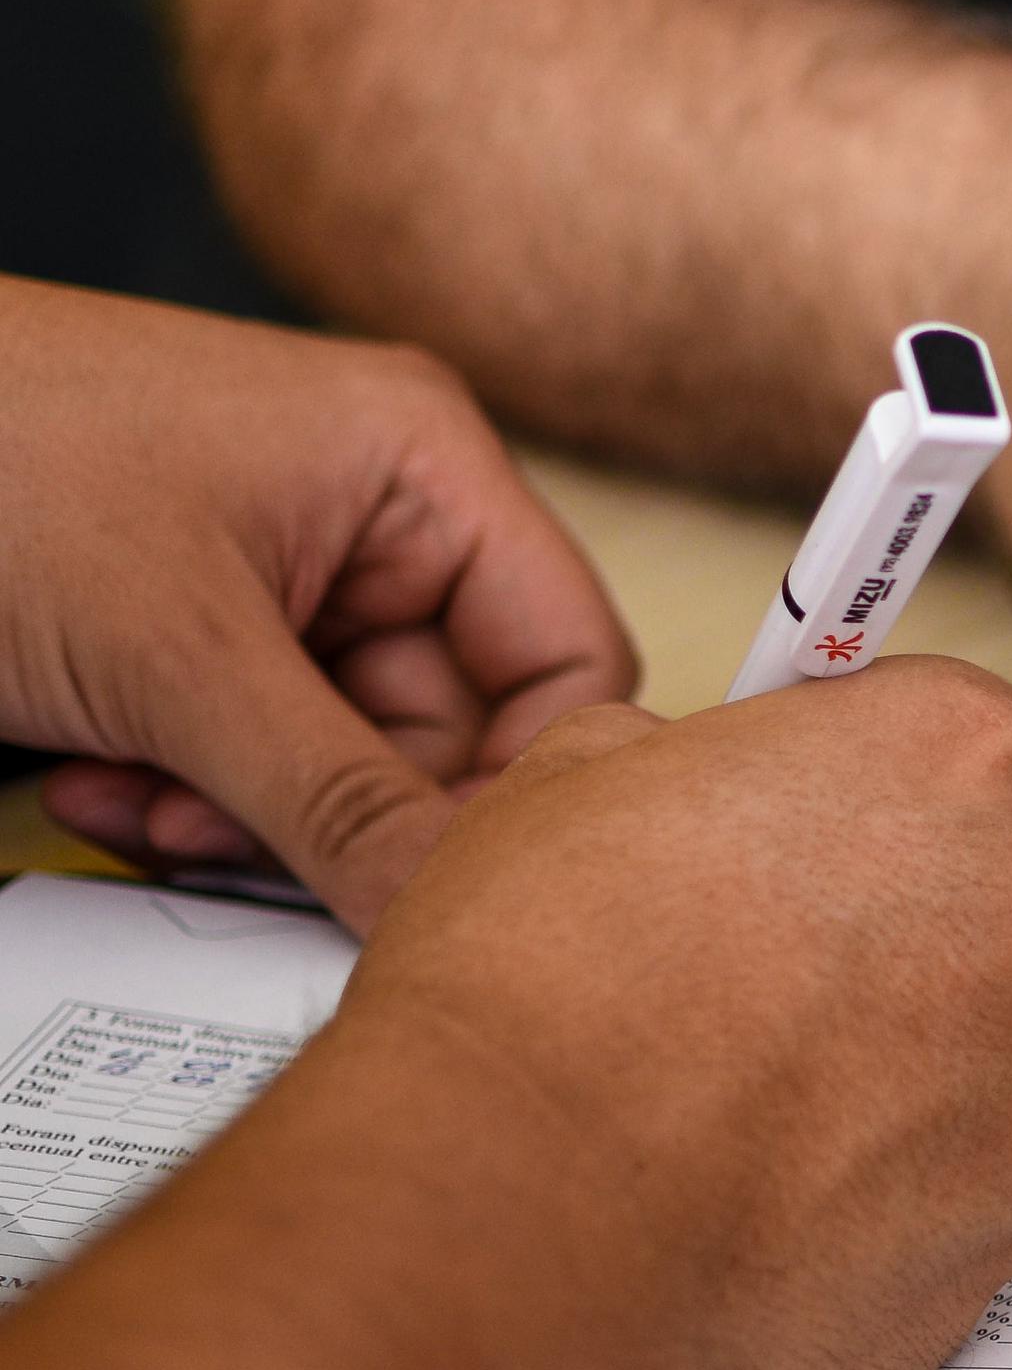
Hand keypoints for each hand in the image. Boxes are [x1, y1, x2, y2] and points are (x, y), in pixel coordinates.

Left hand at [0, 282, 633, 927]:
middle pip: (446, 726)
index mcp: (422, 463)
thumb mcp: (176, 659)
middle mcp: (371, 508)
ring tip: (124, 795)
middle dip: (328, 805)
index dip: (516, 783)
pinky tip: (88, 774)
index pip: (566, 661)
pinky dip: (170, 786)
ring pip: (333, 753)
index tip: (442, 880)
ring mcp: (278, 564)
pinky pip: (243, 745)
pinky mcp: (191, 618)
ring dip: (228, 809)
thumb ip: (334, 799)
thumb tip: (447, 906)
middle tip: (219, 834)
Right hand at [332, 661, 1011, 1369]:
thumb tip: (712, 787)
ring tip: (756, 1101)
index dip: (861, 791)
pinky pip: (974, 1168)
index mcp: (957, 749)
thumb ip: (696, 755)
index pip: (950, 740)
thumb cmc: (532, 988)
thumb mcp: (577, 774)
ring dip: (906, 1061)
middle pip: (997, 893)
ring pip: (993, 1041)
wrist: (516, 1213)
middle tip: (769, 981)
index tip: (807, 835)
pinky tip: (782, 1187)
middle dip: (902, 928)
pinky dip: (897, 1178)